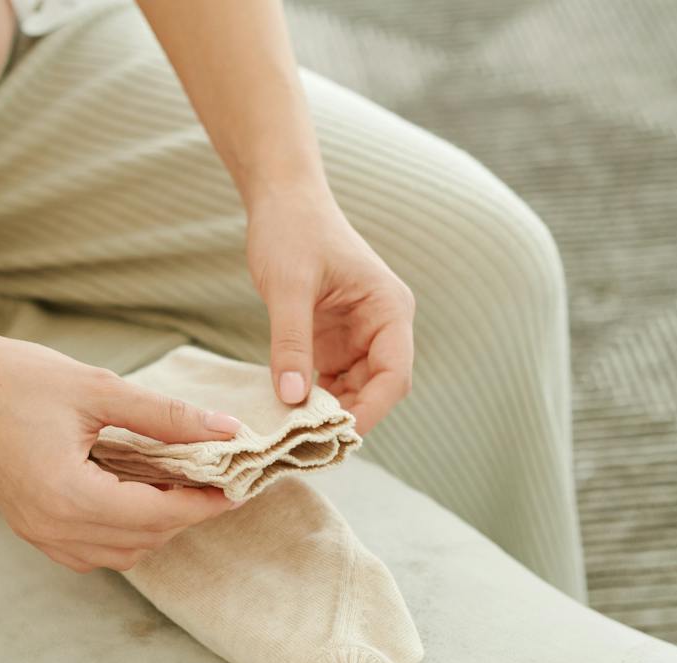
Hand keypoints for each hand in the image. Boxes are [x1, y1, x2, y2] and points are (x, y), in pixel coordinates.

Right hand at [0, 332, 240, 572]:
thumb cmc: (19, 378)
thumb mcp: (99, 390)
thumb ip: (166, 416)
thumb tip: (226, 430)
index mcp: (69, 494)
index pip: (157, 515)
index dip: (203, 503)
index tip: (237, 486)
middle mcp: (52, 525)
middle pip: (143, 540)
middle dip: (183, 514)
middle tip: (212, 479)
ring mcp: (37, 532)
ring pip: (120, 555)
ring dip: (153, 528)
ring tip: (172, 486)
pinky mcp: (29, 527)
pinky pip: (88, 552)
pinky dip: (120, 535)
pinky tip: (130, 497)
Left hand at [245, 185, 414, 432]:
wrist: (282, 202)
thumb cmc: (292, 232)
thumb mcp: (288, 287)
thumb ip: (291, 343)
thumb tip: (292, 398)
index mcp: (389, 311)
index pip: (394, 376)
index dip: (370, 411)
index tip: (336, 436)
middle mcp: (381, 328)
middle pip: (375, 391)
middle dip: (344, 418)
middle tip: (303, 445)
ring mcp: (356, 337)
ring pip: (350, 392)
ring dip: (324, 414)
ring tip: (289, 436)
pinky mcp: (331, 342)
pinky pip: (327, 382)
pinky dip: (308, 400)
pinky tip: (282, 415)